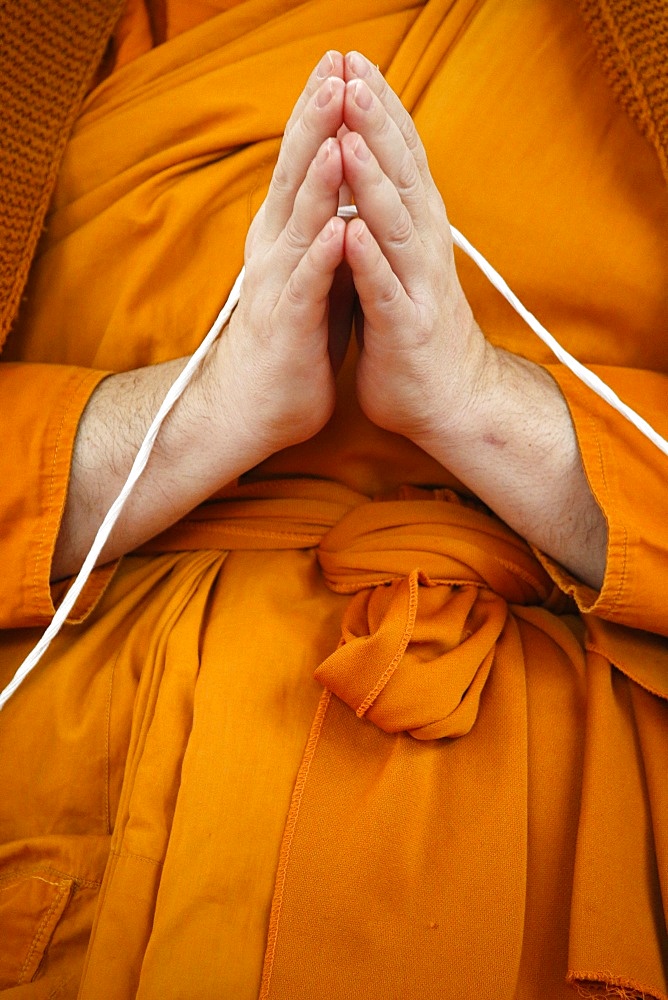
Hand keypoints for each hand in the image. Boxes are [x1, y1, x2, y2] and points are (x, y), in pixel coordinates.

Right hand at [219, 51, 351, 455]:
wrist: (253, 407)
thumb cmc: (291, 339)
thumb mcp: (312, 272)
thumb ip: (324, 230)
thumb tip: (347, 188)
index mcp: (285, 234)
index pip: (301, 162)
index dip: (319, 113)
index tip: (341, 63)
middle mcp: (275, 249)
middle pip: (294, 175)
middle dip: (316, 121)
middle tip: (335, 67)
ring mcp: (278, 285)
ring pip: (298, 222)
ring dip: (317, 177)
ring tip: (338, 130)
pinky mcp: (288, 325)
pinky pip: (307, 287)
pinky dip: (321, 257)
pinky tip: (338, 229)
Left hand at [339, 51, 491, 447]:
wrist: (452, 401)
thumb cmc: (416, 331)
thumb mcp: (402, 264)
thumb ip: (388, 222)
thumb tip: (366, 173)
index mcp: (417, 231)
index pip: (401, 158)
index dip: (380, 110)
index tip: (353, 64)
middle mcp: (423, 249)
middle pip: (401, 176)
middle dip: (375, 124)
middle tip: (351, 73)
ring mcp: (418, 288)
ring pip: (395, 226)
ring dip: (372, 183)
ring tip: (348, 138)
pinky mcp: (406, 329)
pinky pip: (385, 291)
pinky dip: (369, 262)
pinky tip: (350, 235)